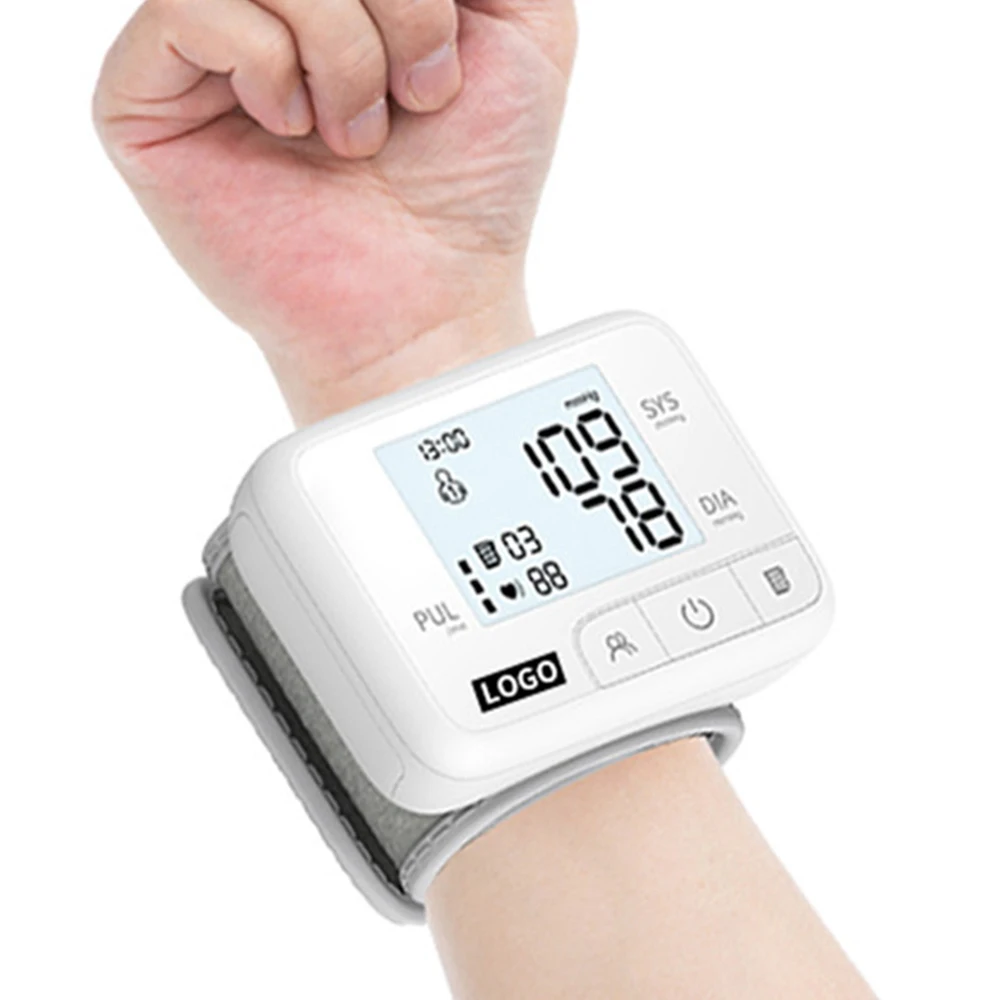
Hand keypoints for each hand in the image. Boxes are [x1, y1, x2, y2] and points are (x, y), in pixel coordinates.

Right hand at [95, 0, 575, 422]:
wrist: (429, 295)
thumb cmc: (473, 179)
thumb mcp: (526, 21)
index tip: (448, 50)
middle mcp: (268, 5)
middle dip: (398, 2)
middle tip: (421, 89)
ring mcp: (203, 44)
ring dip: (343, 42)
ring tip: (361, 132)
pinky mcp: (146, 94)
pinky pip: (188, 3)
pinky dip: (269, 61)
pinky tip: (293, 126)